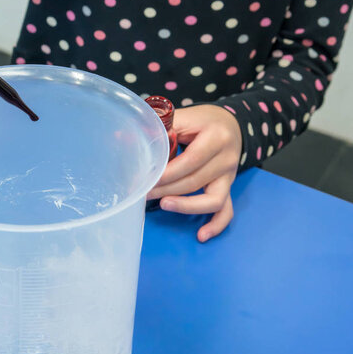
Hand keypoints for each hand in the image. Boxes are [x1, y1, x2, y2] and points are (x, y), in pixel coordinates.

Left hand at [147, 104, 242, 241]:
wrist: (231, 125)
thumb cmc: (203, 121)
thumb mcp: (184, 118)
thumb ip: (159, 128)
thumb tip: (121, 137)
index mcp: (216, 137)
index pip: (190, 161)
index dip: (167, 173)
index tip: (147, 178)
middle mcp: (226, 159)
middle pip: (195, 181)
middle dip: (167, 190)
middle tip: (144, 192)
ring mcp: (229, 176)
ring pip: (212, 199)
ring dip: (186, 206)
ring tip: (163, 205)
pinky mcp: (228, 187)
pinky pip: (226, 210)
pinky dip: (216, 224)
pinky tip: (201, 235)